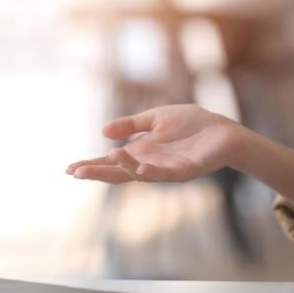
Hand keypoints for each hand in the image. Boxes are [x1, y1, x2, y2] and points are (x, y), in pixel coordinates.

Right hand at [64, 105, 244, 183]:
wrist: (223, 131)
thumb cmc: (192, 124)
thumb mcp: (156, 118)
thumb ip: (131, 125)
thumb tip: (103, 131)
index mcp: (140, 152)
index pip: (111, 162)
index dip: (91, 165)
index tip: (70, 169)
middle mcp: (149, 164)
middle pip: (119, 172)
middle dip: (98, 172)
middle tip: (77, 172)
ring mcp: (166, 169)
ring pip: (140, 173)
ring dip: (124, 166)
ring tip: (110, 156)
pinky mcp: (185, 170)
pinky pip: (166, 174)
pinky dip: (152, 171)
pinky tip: (140, 167)